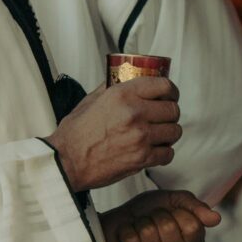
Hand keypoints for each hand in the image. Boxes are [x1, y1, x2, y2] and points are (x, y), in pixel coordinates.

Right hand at [45, 77, 180, 191]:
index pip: (163, 85)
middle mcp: (135, 113)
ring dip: (169, 132)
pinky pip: (168, 154)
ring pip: (174, 131)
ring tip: (159, 133)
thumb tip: (124, 79)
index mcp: (122, 95)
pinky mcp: (142, 158)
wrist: (68, 161)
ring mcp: (141, 137)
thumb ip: (111, 88)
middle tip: (164, 115)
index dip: (171, 90)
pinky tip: (155, 149)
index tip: (169, 94)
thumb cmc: (75, 133)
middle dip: (170, 111)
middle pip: (173, 109)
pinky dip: (164, 152)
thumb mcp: (91, 100)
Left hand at [100, 190, 220, 241]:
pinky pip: (130, 239)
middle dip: (155, 215)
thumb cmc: (149, 211)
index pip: (192, 225)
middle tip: (151, 220)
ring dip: (140, 223)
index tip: (168, 213)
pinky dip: (126, 231)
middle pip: (168, 227)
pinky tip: (129, 236)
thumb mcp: (173, 200)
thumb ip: (194, 206)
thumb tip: (216, 218)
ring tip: (140, 228)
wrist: (120, 221)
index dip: (176, 212)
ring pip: (147, 232)